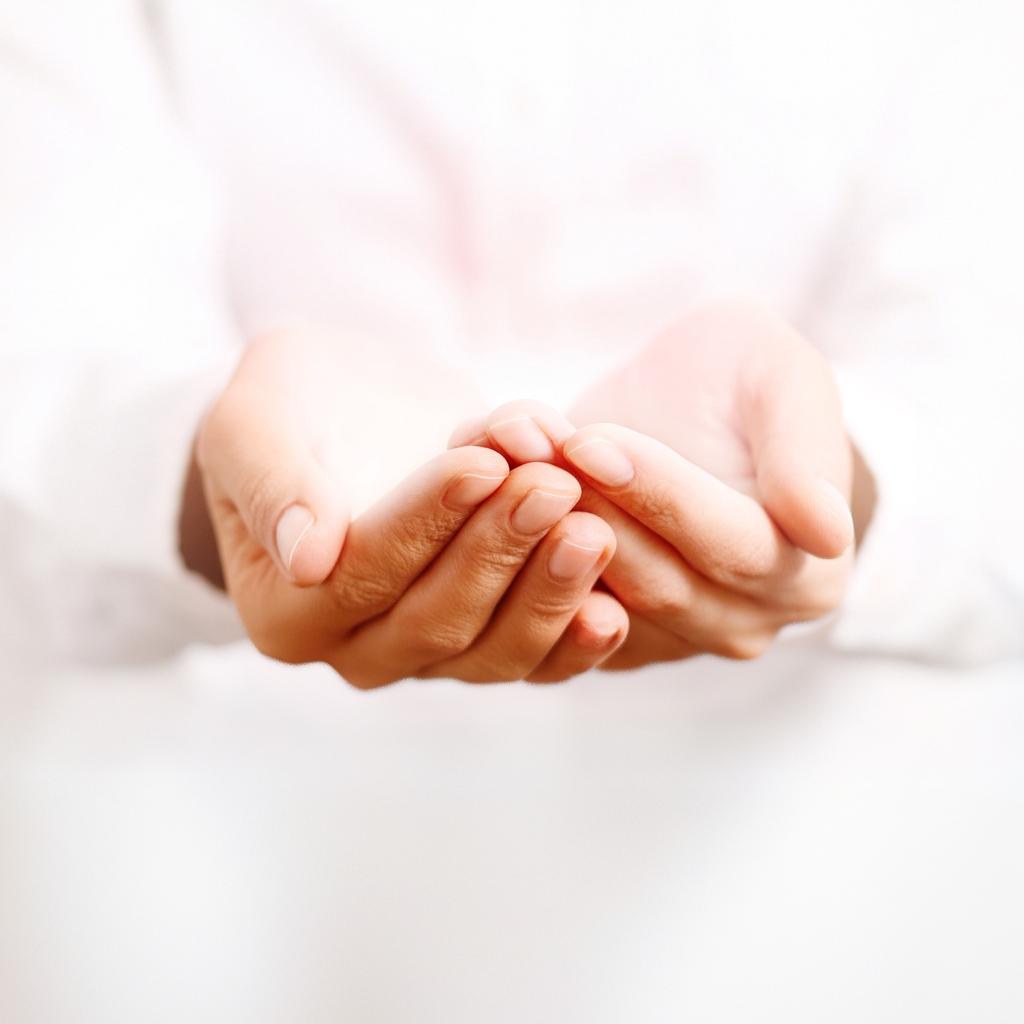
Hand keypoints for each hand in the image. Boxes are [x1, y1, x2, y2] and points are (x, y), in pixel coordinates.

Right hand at [189, 328, 627, 685]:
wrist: (352, 414)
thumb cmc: (293, 409)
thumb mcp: (254, 419)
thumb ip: (271, 483)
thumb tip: (308, 558)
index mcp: (287, 611)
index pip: (362, 575)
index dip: (424, 524)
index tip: (478, 465)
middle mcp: (358, 649)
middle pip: (437, 621)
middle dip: (499, 552)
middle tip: (551, 487)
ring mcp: (431, 653)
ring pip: (497, 651)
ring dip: (550, 594)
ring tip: (591, 528)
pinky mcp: (491, 636)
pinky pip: (540, 658)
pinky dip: (578, 637)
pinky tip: (617, 606)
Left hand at [450, 304, 871, 668]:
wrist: (694, 414)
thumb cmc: (745, 387)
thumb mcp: (785, 382)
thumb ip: (806, 453)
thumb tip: (826, 535)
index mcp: (803, 574)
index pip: (727, 545)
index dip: (656, 494)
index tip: (589, 442)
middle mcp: (738, 621)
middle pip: (652, 581)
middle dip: (584, 508)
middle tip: (526, 446)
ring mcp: (664, 636)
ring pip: (590, 598)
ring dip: (533, 531)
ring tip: (498, 458)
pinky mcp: (600, 630)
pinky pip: (546, 604)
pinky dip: (507, 547)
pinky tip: (479, 484)